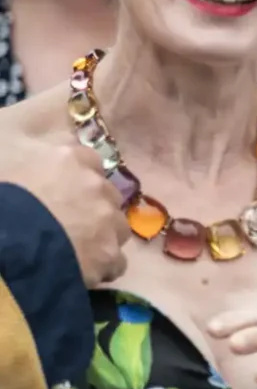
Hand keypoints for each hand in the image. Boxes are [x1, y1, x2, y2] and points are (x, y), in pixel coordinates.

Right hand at [0, 138, 128, 285]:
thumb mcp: (3, 138)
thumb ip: (31, 126)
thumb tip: (54, 116)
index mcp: (72, 158)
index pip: (87, 161)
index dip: (72, 177)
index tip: (56, 190)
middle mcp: (98, 187)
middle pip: (104, 195)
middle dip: (88, 207)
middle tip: (60, 221)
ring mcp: (107, 223)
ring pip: (114, 228)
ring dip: (98, 237)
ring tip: (70, 249)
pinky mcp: (108, 257)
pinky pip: (114, 263)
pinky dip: (99, 267)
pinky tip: (77, 271)